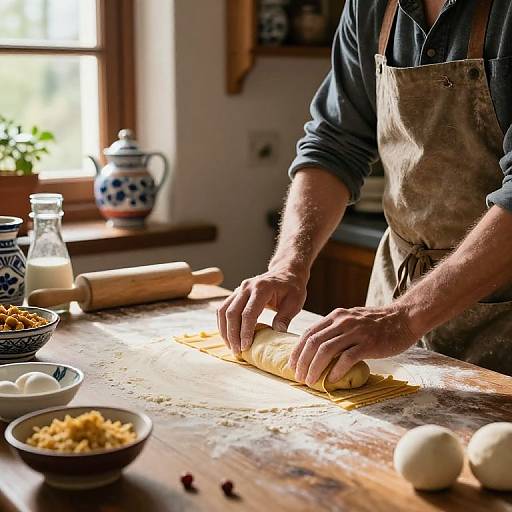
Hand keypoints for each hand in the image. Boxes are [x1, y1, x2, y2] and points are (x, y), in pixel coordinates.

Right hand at [217, 265, 307, 355]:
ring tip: (231, 346)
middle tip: (237, 351)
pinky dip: (223, 323)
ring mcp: (239, 289)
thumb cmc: (292, 287)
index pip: (248, 313)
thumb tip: (277, 333)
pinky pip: (223, 308)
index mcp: (262, 288)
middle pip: (232, 313)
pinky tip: (228, 336)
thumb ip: (285, 317)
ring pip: (223, 311)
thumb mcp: (295, 302)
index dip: (245, 331)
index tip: (246, 347)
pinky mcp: (236, 293)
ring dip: (225, 330)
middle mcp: (247, 287)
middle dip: (232, 334)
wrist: (286, 271)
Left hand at [288, 305, 418, 387]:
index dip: (297, 350)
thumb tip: (317, 349)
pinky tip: (331, 379)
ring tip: (310, 381)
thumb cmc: (377, 323)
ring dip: (315, 368)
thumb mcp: (351, 319)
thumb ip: (336, 329)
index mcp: (336, 316)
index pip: (309, 333)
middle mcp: (343, 322)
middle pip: (314, 343)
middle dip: (302, 362)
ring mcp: (356, 332)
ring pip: (326, 351)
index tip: (292, 365)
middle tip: (298, 377)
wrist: (404, 318)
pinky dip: (336, 370)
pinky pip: (347, 358)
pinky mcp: (368, 344)